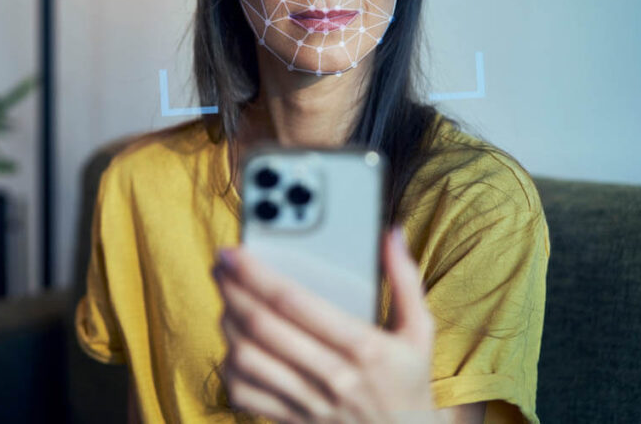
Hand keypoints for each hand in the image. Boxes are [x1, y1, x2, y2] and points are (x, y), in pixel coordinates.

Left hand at [212, 227, 440, 423]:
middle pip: (263, 326)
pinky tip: (232, 344)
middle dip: (233, 290)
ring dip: (228, 324)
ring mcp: (310, 402)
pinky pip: (247, 394)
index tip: (236, 252)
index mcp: (364, 347)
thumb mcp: (420, 332)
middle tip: (221, 266)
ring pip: (249, 358)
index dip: (257, 274)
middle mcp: (333, 375)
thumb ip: (406, 281)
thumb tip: (391, 235)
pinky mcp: (294, 420)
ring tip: (226, 300)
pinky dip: (230, 368)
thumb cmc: (409, 382)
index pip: (296, 302)